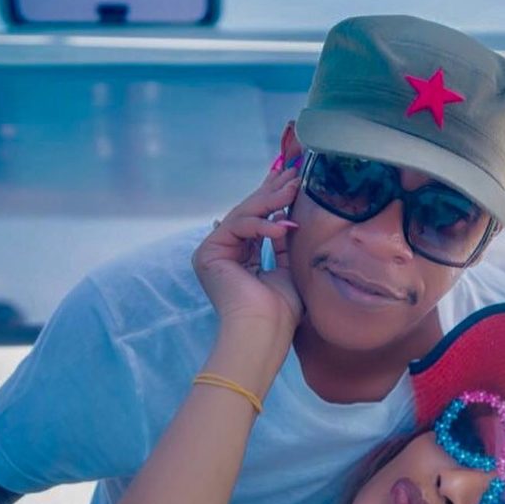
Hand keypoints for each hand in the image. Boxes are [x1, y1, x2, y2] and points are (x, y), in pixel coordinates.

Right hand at [192, 164, 302, 329]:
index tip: (292, 179)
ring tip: (295, 189)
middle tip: (294, 171)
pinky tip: (284, 227)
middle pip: (249, 214)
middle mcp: (225, 254)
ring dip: (271, 200)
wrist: (264, 332)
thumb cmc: (281, 312)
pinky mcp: (209, 253)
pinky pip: (238, 226)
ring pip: (243, 215)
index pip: (258, 222)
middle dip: (273, 191)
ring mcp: (214, 253)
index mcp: (241, 260)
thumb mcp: (288, 269)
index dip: (274, 199)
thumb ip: (283, 243)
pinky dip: (262, 224)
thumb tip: (285, 217)